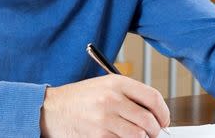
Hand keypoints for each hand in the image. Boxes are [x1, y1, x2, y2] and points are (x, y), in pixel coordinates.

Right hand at [40, 75, 169, 136]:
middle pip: (149, 120)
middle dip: (155, 131)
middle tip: (152, 133)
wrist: (51, 109)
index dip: (163, 112)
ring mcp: (105, 119)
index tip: (164, 120)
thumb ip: (128, 95)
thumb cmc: (79, 98)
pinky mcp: (98, 136)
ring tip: (134, 135)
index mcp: (117, 82)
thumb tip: (154, 112)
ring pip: (138, 136)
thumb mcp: (104, 86)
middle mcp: (112, 99)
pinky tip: (117, 137)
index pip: (153, 97)